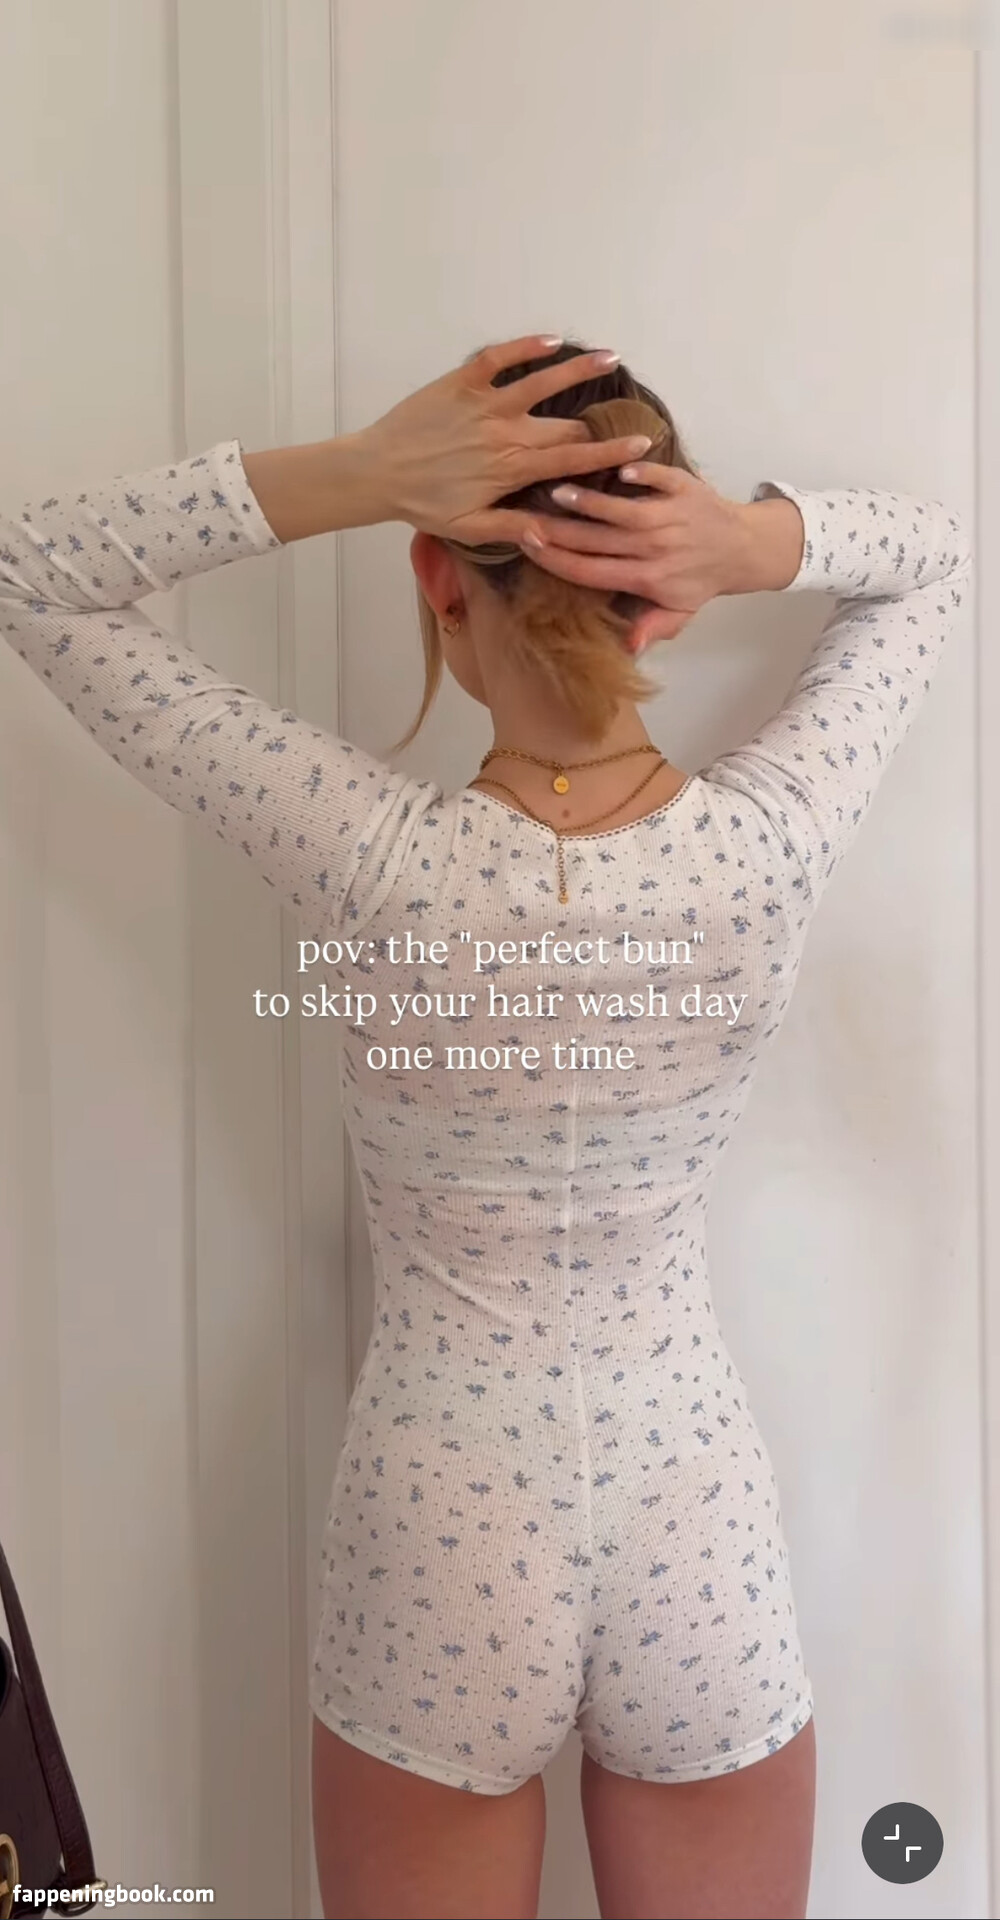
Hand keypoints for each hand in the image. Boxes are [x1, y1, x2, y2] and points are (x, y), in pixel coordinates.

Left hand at [359, 335, 658, 543]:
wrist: (377, 472)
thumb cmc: (423, 505)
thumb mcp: (469, 529)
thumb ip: (513, 529)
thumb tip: (553, 534)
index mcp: (512, 469)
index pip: (574, 458)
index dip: (610, 452)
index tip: (642, 444)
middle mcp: (506, 433)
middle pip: (565, 423)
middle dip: (598, 419)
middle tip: (624, 413)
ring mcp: (486, 403)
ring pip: (543, 381)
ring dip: (580, 369)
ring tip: (610, 358)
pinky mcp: (462, 382)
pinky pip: (500, 357)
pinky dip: (527, 346)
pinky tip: (553, 341)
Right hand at [518, 463, 788, 651]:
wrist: (745, 548)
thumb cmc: (702, 581)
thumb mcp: (679, 612)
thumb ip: (652, 627)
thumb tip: (627, 649)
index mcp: (647, 579)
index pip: (590, 572)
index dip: (556, 561)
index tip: (528, 546)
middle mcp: (654, 549)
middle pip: (595, 540)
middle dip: (556, 530)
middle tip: (524, 517)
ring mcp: (670, 517)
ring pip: (618, 509)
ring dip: (585, 500)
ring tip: (556, 492)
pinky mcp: (685, 490)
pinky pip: (657, 478)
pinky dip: (638, 472)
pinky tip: (615, 468)